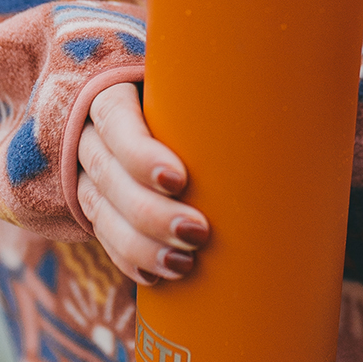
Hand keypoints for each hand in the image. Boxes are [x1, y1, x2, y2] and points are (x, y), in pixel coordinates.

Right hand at [77, 82, 209, 285]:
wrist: (145, 108)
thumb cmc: (188, 92)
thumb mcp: (192, 84)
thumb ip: (214, 89)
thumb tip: (276, 95)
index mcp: (112, 93)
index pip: (116, 120)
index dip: (141, 154)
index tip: (179, 179)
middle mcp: (91, 133)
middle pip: (109, 174)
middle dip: (151, 212)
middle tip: (198, 232)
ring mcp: (86, 171)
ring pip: (101, 211)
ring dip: (140, 245)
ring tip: (182, 264)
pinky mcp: (93, 202)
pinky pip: (101, 235)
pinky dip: (128, 258)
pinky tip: (156, 278)